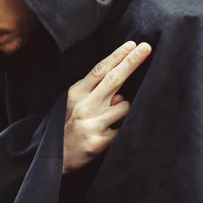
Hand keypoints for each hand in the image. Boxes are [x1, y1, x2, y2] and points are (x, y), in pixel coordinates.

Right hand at [63, 41, 150, 173]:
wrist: (56, 157)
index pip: (100, 70)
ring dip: (124, 110)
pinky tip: (110, 133)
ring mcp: (91, 124)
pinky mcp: (99, 141)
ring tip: (109, 121)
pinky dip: (122, 128)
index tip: (132, 45)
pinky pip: (124, 128)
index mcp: (76, 93)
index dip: (117, 56)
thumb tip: (121, 94)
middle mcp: (84, 106)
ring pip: (124, 106)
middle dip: (131, 62)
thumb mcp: (75, 104)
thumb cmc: (68, 125)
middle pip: (113, 79)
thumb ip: (96, 94)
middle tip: (146, 48)